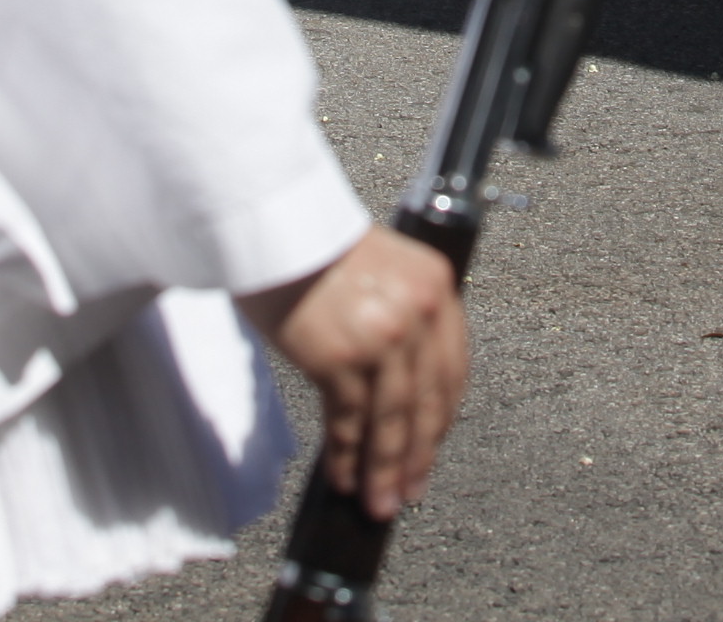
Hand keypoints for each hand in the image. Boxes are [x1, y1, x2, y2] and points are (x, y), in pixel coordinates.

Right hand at [237, 226, 471, 517]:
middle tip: (410, 491)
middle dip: (417, 456)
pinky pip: (349, 420)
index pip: (452, 369)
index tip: (432, 447)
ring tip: (379, 502)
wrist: (270, 220)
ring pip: (392, 420)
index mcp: (436, 286)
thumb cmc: (313, 241)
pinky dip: (347, 455)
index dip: (442, 418)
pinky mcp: (339, 356)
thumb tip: (395, 388)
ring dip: (384, 469)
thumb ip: (399, 316)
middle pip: (426, 402)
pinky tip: (343, 477)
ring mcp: (381, 337)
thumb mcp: (381, 270)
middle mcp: (418, 313)